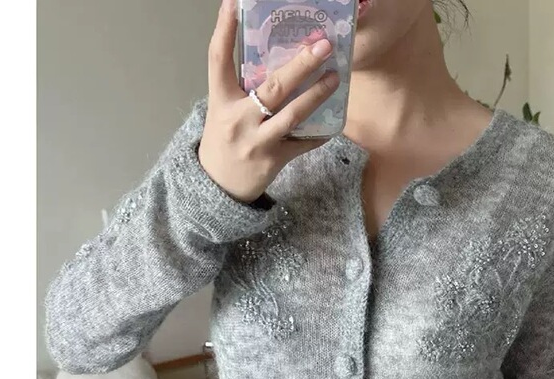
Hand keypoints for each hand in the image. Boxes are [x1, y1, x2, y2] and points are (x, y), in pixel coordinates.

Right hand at [198, 0, 340, 202]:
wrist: (218, 186)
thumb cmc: (224, 140)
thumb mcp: (223, 110)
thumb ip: (242, 88)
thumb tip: (272, 58)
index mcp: (221, 100)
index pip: (218, 59)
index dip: (225, 30)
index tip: (233, 3)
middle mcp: (239, 119)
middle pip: (273, 87)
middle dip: (301, 65)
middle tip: (322, 46)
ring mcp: (258, 141)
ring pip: (293, 115)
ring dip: (317, 95)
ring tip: (335, 77)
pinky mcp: (274, 160)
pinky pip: (302, 143)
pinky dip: (319, 133)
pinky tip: (334, 121)